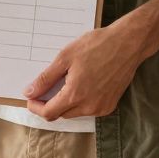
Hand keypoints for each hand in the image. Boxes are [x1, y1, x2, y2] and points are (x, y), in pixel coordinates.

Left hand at [23, 24, 148, 120]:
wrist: (129, 43)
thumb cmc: (98, 45)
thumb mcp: (65, 58)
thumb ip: (46, 78)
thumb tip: (29, 92)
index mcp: (75, 95)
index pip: (48, 113)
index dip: (36, 107)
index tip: (31, 97)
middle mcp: (89, 106)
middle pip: (60, 114)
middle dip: (50, 104)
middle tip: (46, 87)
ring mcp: (101, 108)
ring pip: (74, 113)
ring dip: (66, 103)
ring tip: (66, 82)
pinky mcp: (110, 105)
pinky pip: (89, 109)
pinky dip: (80, 102)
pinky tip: (82, 84)